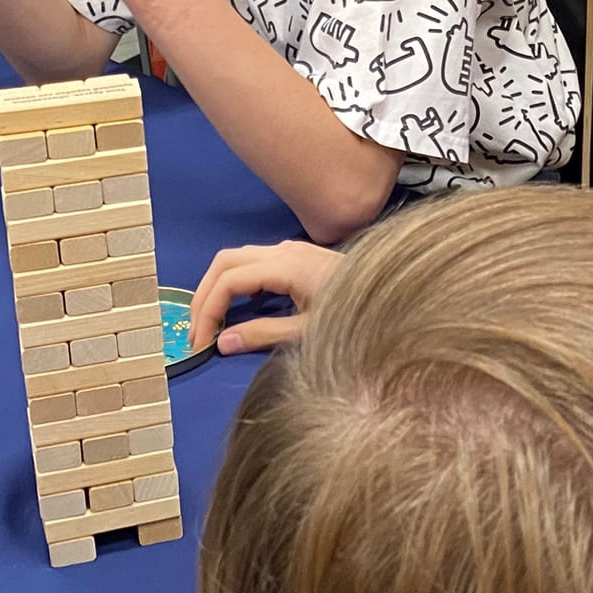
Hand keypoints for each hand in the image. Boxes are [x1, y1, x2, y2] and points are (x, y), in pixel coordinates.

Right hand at [190, 239, 344, 353]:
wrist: (397, 296)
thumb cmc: (357, 316)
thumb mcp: (310, 332)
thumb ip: (265, 335)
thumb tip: (223, 343)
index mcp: (286, 266)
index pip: (229, 281)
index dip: (208, 310)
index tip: (200, 343)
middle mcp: (284, 250)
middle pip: (225, 262)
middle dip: (204, 295)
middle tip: (195, 332)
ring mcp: (291, 250)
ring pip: (237, 259)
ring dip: (217, 287)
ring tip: (209, 323)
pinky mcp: (297, 256)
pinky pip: (253, 262)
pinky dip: (234, 282)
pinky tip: (236, 309)